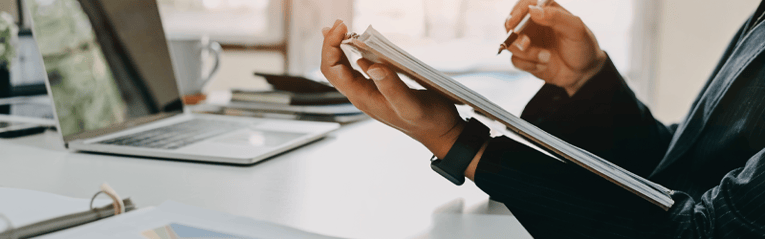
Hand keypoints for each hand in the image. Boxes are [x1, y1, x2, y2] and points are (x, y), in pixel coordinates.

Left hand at [320, 20, 465, 158]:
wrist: (439, 132)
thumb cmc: (427, 121)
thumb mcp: (410, 104)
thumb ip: (391, 87)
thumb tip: (370, 66)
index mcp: (363, 97)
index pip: (332, 70)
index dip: (330, 47)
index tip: (341, 27)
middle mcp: (361, 94)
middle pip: (333, 68)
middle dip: (331, 44)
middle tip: (339, 23)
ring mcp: (369, 92)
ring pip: (344, 68)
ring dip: (340, 48)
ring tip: (342, 28)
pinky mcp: (379, 88)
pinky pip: (359, 69)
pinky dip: (356, 53)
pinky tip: (360, 44)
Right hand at [504, 0, 605, 95]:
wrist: (584, 72)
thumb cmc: (582, 46)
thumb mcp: (575, 29)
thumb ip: (556, 17)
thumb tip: (533, 10)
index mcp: (545, 11)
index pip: (524, 4)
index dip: (516, 11)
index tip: (514, 22)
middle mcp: (533, 24)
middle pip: (510, 24)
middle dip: (515, 36)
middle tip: (526, 44)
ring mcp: (528, 42)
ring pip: (511, 44)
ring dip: (527, 54)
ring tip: (547, 58)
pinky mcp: (525, 58)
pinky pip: (515, 60)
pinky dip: (529, 65)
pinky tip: (544, 66)